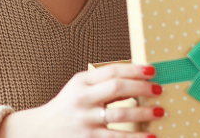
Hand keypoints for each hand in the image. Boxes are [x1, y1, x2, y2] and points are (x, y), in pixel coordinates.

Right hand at [0, 64, 163, 137]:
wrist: (40, 130)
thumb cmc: (67, 107)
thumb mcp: (79, 88)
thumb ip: (101, 82)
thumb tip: (136, 80)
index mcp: (81, 82)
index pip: (112, 71)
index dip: (135, 69)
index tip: (152, 71)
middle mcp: (82, 99)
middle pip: (118, 88)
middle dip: (142, 88)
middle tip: (159, 90)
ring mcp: (85, 120)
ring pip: (120, 114)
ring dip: (144, 113)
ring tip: (159, 112)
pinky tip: (150, 136)